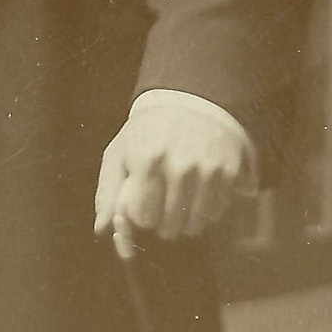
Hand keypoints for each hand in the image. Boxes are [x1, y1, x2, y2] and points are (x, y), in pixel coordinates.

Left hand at [93, 99, 249, 258]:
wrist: (191, 102)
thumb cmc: (148, 133)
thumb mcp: (119, 152)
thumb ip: (107, 192)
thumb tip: (101, 229)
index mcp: (147, 160)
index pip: (144, 217)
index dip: (142, 215)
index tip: (143, 204)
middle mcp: (180, 166)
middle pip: (170, 226)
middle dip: (162, 222)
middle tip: (162, 204)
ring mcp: (208, 170)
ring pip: (195, 225)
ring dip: (185, 221)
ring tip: (179, 201)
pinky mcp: (230, 172)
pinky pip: (216, 214)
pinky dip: (206, 212)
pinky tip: (198, 195)